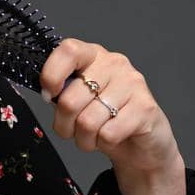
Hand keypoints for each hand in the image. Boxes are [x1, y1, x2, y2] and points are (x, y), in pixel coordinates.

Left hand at [39, 38, 187, 194]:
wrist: (142, 141)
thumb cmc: (105, 118)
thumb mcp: (79, 99)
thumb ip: (63, 91)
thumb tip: (48, 93)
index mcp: (94, 55)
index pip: (69, 51)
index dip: (52, 75)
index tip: (49, 95)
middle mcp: (115, 64)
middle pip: (70, 99)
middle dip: (64, 125)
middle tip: (72, 130)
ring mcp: (133, 84)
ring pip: (87, 121)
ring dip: (84, 139)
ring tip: (92, 137)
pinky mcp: (145, 108)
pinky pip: (108, 134)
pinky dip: (104, 144)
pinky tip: (112, 138)